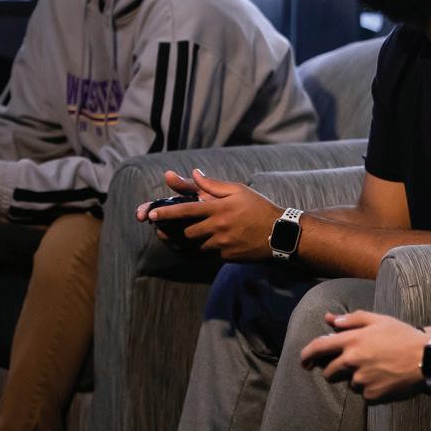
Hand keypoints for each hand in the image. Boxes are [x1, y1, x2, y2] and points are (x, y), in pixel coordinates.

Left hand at [139, 168, 282, 260]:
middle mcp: (218, 226)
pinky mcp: (227, 257)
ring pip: (196, 245)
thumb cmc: (258, 208)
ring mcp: (222, 244)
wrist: (279, 234)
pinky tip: (211, 244)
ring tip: (188, 237)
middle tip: (167, 230)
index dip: (166, 213)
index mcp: (218, 208)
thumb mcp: (238, 190)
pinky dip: (206, 249)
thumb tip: (194, 173)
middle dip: (177, 231)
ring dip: (191, 241)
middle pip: (186, 232)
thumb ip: (213, 184)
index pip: (186, 210)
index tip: (151, 216)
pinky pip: (209, 254)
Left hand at [298, 310, 426, 402]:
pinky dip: (372, 389)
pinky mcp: (372, 395)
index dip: (306, 355)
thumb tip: (329, 320)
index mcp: (352, 340)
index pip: (318, 348)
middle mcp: (352, 361)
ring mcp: (361, 380)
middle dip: (335, 370)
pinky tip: (386, 379)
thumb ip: (351, 320)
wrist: (427, 359)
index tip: (303, 361)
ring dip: (358, 378)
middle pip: (329, 372)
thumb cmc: (403, 336)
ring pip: (350, 383)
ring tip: (379, 369)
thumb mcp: (378, 321)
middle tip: (354, 365)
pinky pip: (365, 394)